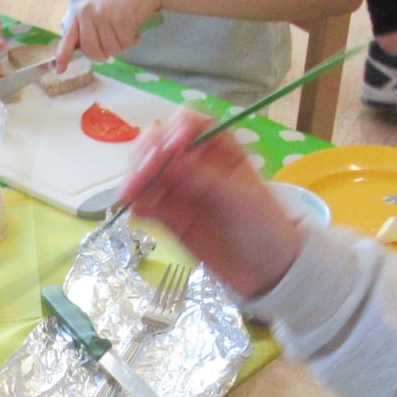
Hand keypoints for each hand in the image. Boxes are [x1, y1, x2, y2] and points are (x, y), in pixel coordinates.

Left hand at [57, 0, 160, 69]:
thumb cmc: (123, 2)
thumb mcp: (99, 11)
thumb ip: (89, 29)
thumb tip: (85, 52)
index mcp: (80, 11)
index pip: (69, 37)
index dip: (64, 55)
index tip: (60, 69)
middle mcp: (89, 12)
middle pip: (91, 51)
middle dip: (104, 54)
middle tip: (114, 44)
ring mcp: (104, 14)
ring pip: (110, 50)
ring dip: (122, 45)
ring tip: (126, 28)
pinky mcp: (121, 18)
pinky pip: (125, 44)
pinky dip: (132, 40)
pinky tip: (134, 27)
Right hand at [123, 110, 307, 299]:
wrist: (266, 272)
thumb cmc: (265, 228)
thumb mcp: (243, 200)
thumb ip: (208, 180)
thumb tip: (173, 162)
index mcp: (221, 150)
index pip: (190, 125)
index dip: (176, 130)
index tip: (170, 148)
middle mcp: (195, 164)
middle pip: (160, 144)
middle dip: (148, 154)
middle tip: (143, 175)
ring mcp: (179, 190)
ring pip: (147, 172)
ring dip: (135, 177)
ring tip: (130, 195)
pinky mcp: (168, 217)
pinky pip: (145, 204)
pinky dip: (136, 204)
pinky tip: (135, 213)